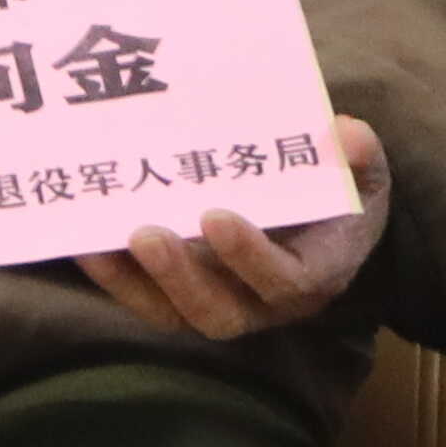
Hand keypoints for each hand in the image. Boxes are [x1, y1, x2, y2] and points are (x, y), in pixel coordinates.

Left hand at [78, 116, 387, 345]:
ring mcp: (217, 301)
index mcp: (313, 276)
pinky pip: (143, 297)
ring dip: (132, 280)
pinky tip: (80, 241)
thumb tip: (347, 134)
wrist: (324, 222)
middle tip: (146, 233)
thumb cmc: (342, 196)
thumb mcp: (365, 175)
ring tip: (96, 240)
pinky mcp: (180, 295)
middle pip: (217, 311)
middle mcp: (262, 303)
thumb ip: (361, 157)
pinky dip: (112, 275)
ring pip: (171, 312)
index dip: (248, 256)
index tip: (217, 217)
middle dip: (179, 277)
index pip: (283, 280)